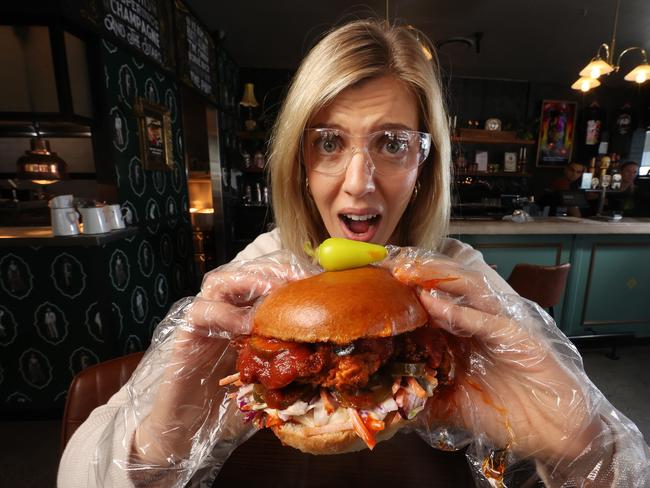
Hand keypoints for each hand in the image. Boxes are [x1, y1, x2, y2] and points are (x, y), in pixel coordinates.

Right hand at [130, 254, 314, 480]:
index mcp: (244, 317)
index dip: (289, 275)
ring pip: (220, 281)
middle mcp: (223, 311)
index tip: (314, 279)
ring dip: (249, 281)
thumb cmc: (228, 406)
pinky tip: (245, 325)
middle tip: (297, 279)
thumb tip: (327, 361)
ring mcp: (203, 319)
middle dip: (273, 271)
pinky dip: (225, 313)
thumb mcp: (266, 382)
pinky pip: (202, 311)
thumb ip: (287, 367)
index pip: (265, 281)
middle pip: (246, 272)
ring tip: (273, 290)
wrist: (186, 430)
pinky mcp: (185, 333)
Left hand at [381, 251, 601, 463]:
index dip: (402, 288)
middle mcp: (476, 321)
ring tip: (405, 271)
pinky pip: (485, 318)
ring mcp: (497, 323)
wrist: (557, 431)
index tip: (371, 280)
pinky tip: (434, 304)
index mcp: (460, 333)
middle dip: (413, 271)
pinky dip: (459, 311)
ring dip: (435, 276)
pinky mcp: (516, 335)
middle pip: (444, 284)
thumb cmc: (508, 414)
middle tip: (383, 264)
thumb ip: (425, 398)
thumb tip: (386, 402)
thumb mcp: (455, 406)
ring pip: (465, 287)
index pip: (428, 300)